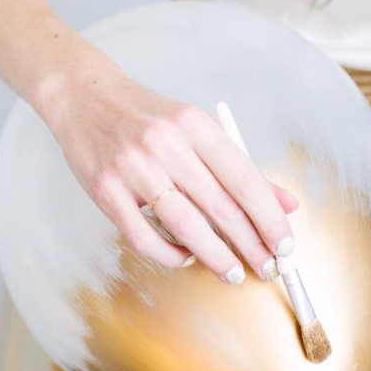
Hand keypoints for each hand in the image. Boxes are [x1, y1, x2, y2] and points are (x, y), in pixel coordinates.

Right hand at [41, 56, 298, 282]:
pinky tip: (186, 258)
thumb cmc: (148, 117)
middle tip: (268, 268)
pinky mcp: (105, 190)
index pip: (244, 180)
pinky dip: (169, 254)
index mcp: (195, 124)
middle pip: (220, 207)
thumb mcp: (197, 130)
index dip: (269, 219)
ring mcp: (132, 167)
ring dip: (215, 257)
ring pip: (185, 226)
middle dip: (250, 245)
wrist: (85, 97)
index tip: (285, 245)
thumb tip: (285, 205)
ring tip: (233, 273)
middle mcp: (165, 143)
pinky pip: (143, 237)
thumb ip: (240, 168)